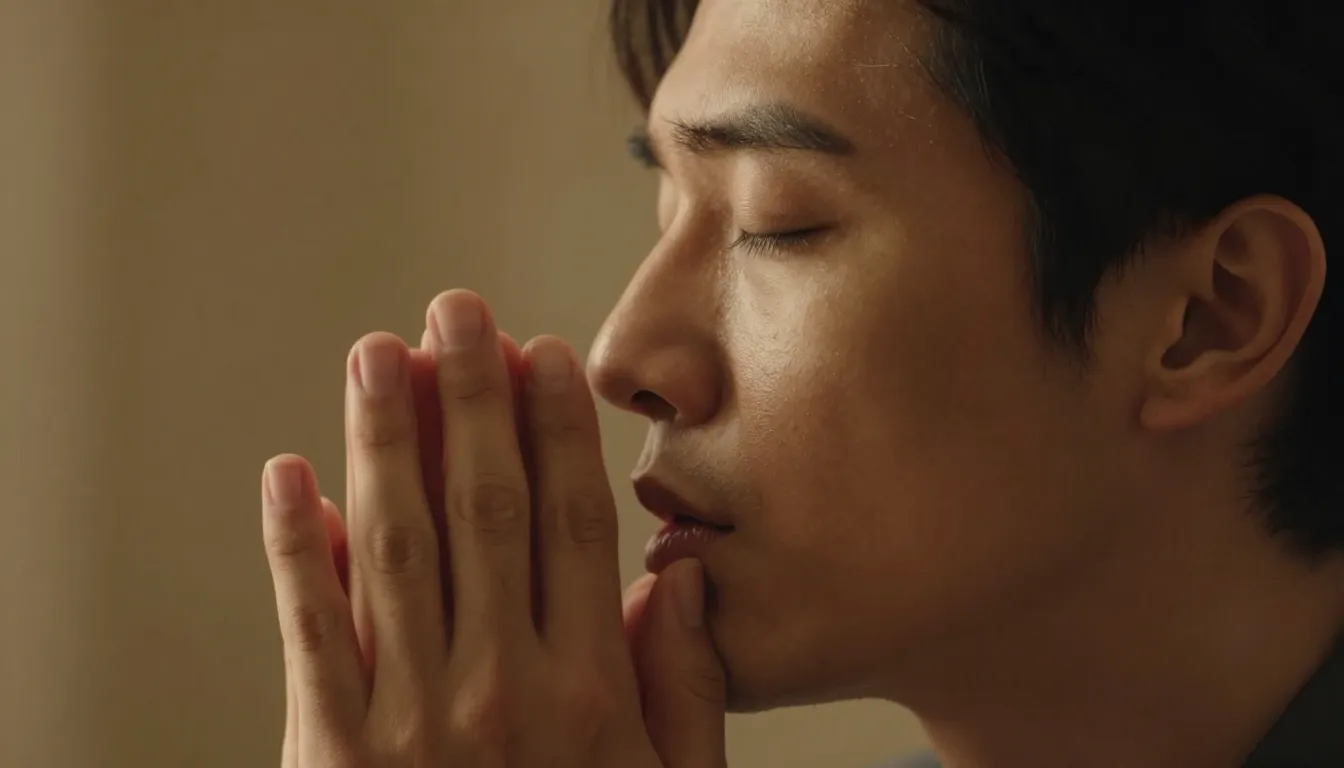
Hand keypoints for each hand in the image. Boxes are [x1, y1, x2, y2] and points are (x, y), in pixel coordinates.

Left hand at [261, 289, 727, 766]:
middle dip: (471, 400)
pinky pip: (310, 635)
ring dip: (385, 441)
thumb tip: (683, 578)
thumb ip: (685, 693)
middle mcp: (502, 690)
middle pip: (487, 511)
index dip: (560, 431)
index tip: (547, 359)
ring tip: (379, 357)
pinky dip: (296, 550)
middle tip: (459, 313)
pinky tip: (291, 478)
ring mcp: (411, 721)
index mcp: (590, 695)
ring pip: (398, 547)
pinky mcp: (332, 756)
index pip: (575, 527)